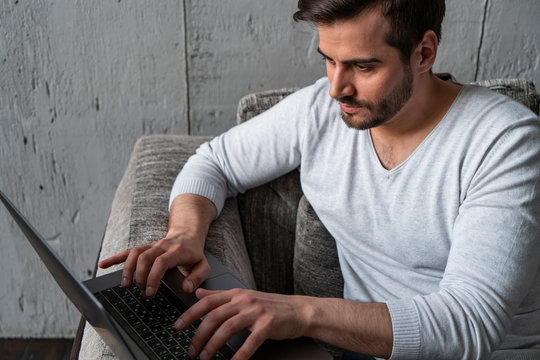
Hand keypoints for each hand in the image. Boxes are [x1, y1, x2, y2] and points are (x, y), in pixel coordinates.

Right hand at [98, 231, 210, 295]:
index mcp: (177, 251)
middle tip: (141, 292)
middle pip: (145, 257)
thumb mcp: (203, 265)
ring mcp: (151, 246)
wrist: (187, 235)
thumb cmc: (194, 254)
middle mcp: (162, 246)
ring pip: (135, 253)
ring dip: (127, 269)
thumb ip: (197, 277)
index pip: (161, 262)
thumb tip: (186, 288)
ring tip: (125, 285)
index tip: (150, 291)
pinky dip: (114, 258)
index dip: (153, 276)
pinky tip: (103, 265)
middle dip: (140, 276)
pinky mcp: (144, 247)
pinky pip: (128, 251)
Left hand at [175, 288, 308, 359]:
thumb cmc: (271, 306)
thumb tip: (198, 294)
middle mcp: (244, 301)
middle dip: (199, 334)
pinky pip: (250, 342)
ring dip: (213, 344)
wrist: (299, 310)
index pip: (208, 302)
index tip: (178, 326)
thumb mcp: (243, 296)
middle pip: (214, 316)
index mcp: (236, 294)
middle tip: (192, 349)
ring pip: (227, 327)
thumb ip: (220, 295)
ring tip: (205, 357)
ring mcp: (256, 312)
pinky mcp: (268, 325)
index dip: (190, 313)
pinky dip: (239, 355)